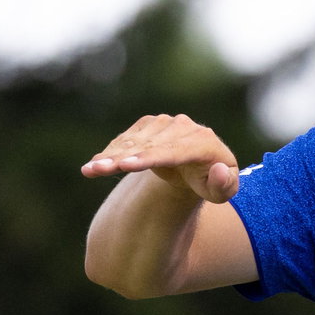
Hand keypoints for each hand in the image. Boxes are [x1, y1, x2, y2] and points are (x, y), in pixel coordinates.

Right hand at [81, 114, 239, 203]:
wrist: (199, 165)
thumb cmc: (211, 182)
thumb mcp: (224, 191)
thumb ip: (224, 184)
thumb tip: (216, 170)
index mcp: (205, 143)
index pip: (174, 151)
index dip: (148, 158)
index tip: (126, 165)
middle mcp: (185, 127)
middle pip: (148, 146)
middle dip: (121, 159)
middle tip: (94, 170)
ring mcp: (165, 123)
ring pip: (133, 141)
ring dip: (109, 155)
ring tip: (89, 170)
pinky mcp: (149, 124)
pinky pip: (126, 139)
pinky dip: (110, 152)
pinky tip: (94, 165)